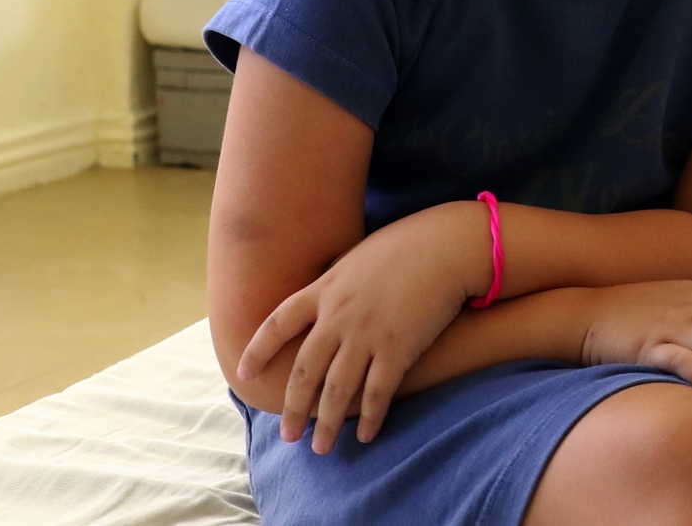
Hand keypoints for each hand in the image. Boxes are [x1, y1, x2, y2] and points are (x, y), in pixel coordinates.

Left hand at [236, 202, 483, 451]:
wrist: (447, 244)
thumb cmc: (408, 243)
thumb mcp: (358, 256)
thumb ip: (338, 281)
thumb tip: (327, 296)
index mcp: (324, 288)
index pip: (277, 323)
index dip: (258, 350)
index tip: (244, 373)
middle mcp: (338, 315)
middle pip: (305, 370)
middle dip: (293, 408)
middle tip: (288, 436)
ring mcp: (366, 333)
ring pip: (337, 390)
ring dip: (327, 423)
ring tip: (321, 448)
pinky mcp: (398, 348)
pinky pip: (378, 392)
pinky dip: (371, 417)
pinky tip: (366, 435)